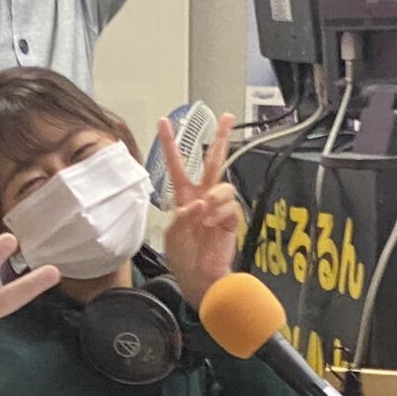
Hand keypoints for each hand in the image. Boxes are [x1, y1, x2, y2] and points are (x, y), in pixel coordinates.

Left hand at [159, 112, 241, 304]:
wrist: (199, 278)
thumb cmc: (182, 258)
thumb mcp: (172, 235)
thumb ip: (181, 217)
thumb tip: (199, 203)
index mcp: (183, 195)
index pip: (177, 164)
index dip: (170, 143)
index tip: (164, 122)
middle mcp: (202, 195)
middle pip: (213, 160)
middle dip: (220, 138)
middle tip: (227, 117)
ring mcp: (218, 206)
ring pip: (223, 184)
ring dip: (213, 198)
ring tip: (204, 214)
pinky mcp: (232, 217)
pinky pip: (229, 205)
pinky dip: (219, 213)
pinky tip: (211, 224)